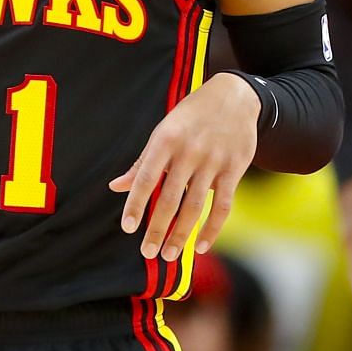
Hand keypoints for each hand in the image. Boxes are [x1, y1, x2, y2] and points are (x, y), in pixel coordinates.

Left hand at [111, 72, 258, 262]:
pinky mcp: (234, 169)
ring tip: (169, 254)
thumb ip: (142, 162)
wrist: (234, 96)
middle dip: (158, 228)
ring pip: (195, 206)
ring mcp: (213, 161)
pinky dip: (212, 228)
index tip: (128, 227)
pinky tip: (201, 246)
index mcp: (166, 140)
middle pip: (170, 198)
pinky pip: (222, 205)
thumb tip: (116, 186)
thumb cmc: (191, 117)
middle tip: (148, 252)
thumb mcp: (163, 130)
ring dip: (181, 234)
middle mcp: (189, 152)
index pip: (146, 177)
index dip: (136, 203)